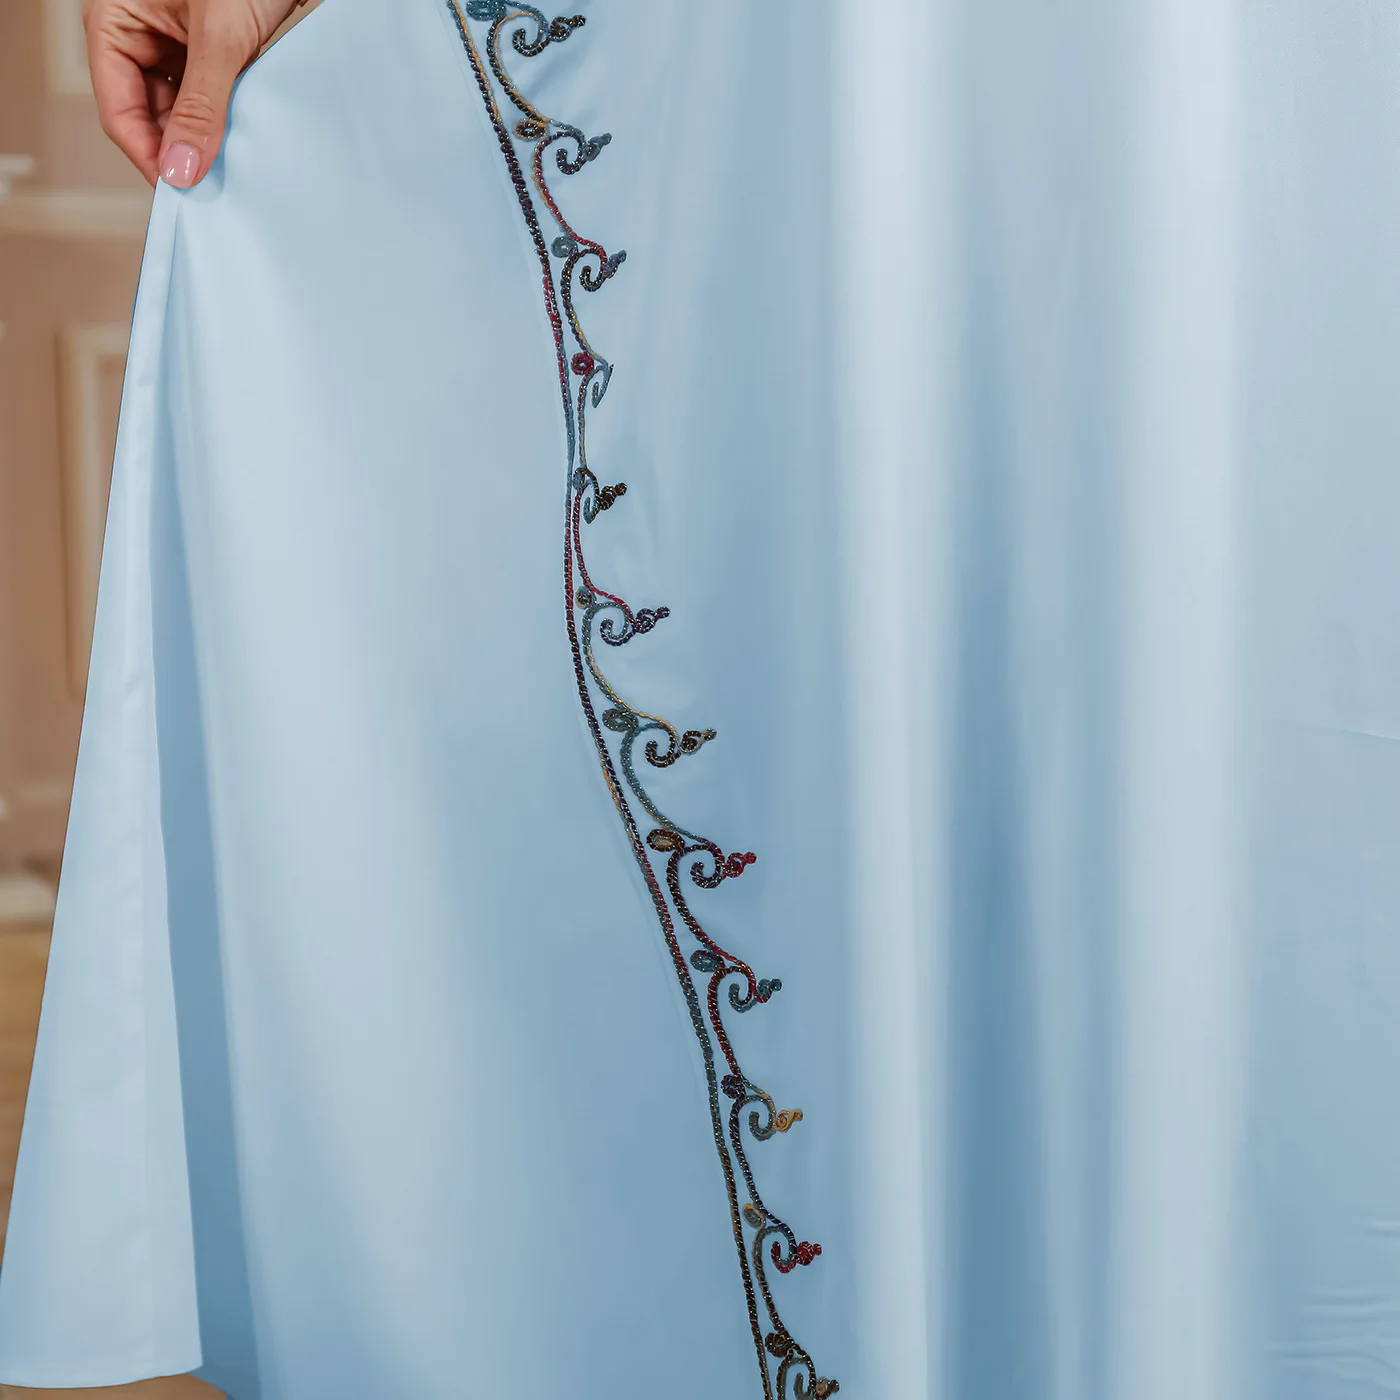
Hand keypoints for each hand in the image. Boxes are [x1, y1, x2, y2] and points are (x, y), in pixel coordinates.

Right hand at [84, 0, 303, 188]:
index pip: (119, 111)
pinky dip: (225, 119)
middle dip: (180, 150)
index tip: (181, 196)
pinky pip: (208, 97)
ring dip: (205, 137)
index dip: (149, 156)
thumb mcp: (221, 38)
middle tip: (214, 191)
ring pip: (181, 110)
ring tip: (234, 167)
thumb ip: (202, 106)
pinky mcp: (207, 49)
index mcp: (114, 23)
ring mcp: (172, 43)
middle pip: (149, 115)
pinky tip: (245, 140)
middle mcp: (138, 34)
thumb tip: (181, 170)